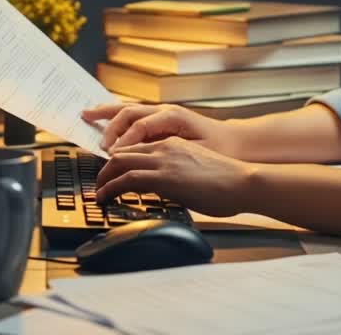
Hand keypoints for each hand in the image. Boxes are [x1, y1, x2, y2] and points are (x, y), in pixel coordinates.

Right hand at [81, 102, 239, 155]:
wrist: (238, 144)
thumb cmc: (222, 151)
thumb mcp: (199, 156)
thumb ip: (171, 157)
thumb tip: (145, 163)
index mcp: (174, 117)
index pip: (139, 127)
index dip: (123, 143)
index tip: (111, 159)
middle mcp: (166, 112)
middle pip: (129, 112)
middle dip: (109, 125)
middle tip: (96, 144)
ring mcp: (163, 114)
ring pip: (129, 110)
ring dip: (108, 114)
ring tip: (87, 115)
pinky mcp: (162, 122)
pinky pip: (134, 117)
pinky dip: (117, 118)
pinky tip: (106, 122)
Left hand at [95, 137, 253, 216]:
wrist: (243, 182)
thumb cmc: (227, 182)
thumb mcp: (196, 171)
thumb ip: (177, 175)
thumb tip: (167, 190)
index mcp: (173, 143)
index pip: (136, 146)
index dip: (118, 158)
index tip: (110, 171)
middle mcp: (165, 147)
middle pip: (122, 151)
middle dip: (104, 167)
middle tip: (98, 181)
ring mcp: (163, 160)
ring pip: (119, 162)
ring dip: (103, 178)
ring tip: (98, 191)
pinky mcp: (164, 177)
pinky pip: (127, 180)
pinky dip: (110, 188)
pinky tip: (105, 197)